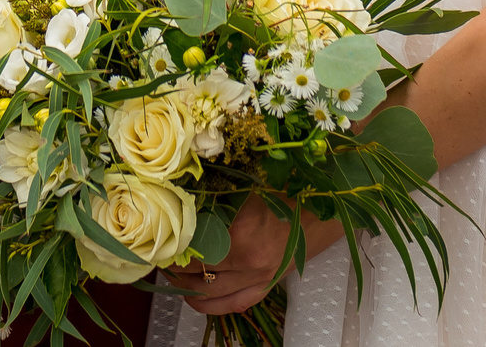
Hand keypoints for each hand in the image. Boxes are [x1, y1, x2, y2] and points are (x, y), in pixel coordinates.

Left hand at [165, 198, 330, 315]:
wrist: (330, 201)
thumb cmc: (291, 184)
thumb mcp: (248, 181)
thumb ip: (215, 193)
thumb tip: (175, 192)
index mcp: (242, 232)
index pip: (190, 247)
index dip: (168, 244)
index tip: (154, 236)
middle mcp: (249, 261)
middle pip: (194, 272)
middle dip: (170, 265)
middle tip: (156, 252)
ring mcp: (260, 277)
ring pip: (209, 294)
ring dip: (184, 286)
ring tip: (169, 272)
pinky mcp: (269, 284)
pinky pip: (233, 304)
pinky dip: (209, 304)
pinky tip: (193, 296)